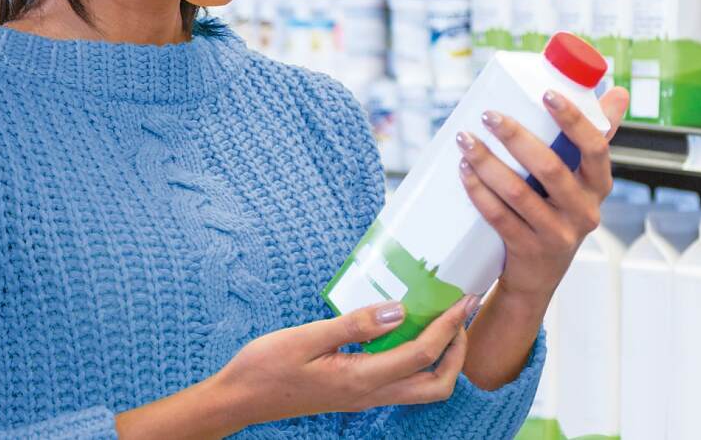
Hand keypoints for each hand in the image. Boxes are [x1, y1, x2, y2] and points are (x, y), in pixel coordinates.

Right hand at [200, 297, 476, 432]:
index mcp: (360, 379)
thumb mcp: (305, 337)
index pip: (421, 355)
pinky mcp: (355, 393)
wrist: (239, 399)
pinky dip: (418, 361)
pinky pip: (401, 383)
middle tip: (459, 316)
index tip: (461, 301)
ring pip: (422, 389)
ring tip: (442, 323)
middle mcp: (369, 394)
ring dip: (442, 359)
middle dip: (458, 352)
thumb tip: (399, 310)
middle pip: (436, 386)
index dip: (447, 327)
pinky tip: (405, 332)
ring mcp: (363, 398)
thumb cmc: (264, 366)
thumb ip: (354, 325)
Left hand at [456, 87, 629, 301]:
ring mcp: (557, 234)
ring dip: (488, 162)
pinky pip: (500, 217)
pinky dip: (479, 192)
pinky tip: (464, 171)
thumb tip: (617, 92)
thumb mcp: (582, 180)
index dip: (573, 119)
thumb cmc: (558, 212)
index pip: (596, 147)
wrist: (538, 275)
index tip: (546, 93)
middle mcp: (584, 211)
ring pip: (518, 193)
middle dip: (516, 136)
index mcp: (599, 185)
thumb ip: (595, 136)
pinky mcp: (528, 250)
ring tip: (465, 139)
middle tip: (489, 114)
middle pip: (550, 168)